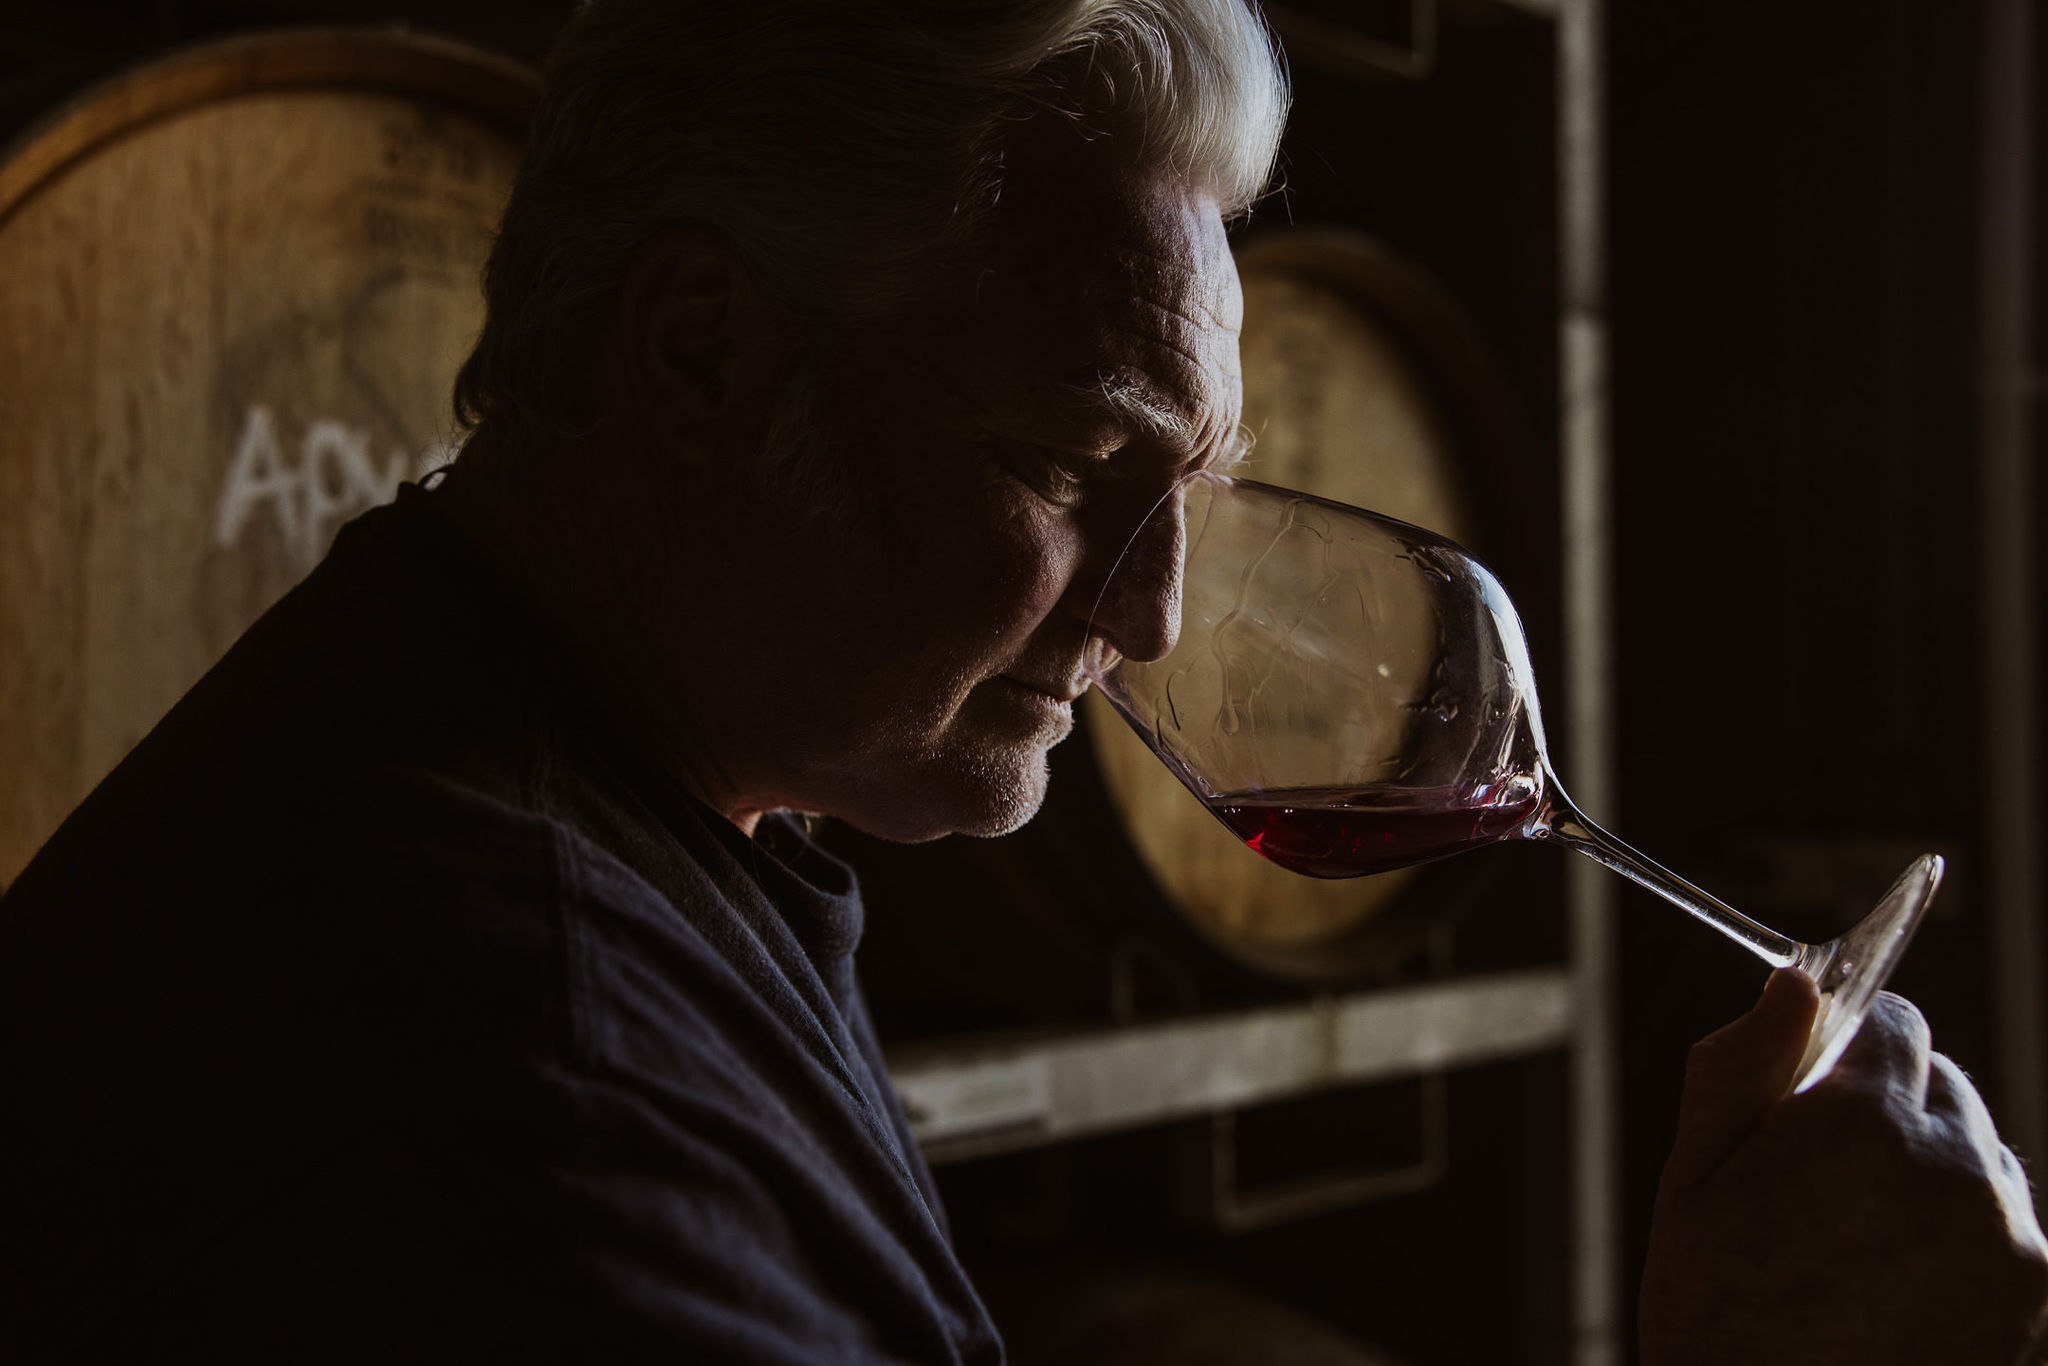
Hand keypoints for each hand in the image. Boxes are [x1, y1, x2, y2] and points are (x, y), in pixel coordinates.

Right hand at [1640, 970, 2047, 1365]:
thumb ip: (1744, 1068)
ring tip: (1859, 1244)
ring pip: (1980, 1158)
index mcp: (1868, 1124)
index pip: (1896, 1021)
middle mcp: (1959, 1170)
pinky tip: (1896, 1285)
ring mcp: (2010, 1241)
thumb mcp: (1695, 1180)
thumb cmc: (1720, 1319)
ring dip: (1932, 1174)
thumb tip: (1794, 987)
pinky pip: (2004, 1230)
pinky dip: (1962, 1239)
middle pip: (1944, 1087)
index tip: (1813, 1090)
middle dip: (1889, 1110)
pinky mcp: (2035, 1298)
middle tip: (1821, 1180)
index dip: (1847, 1049)